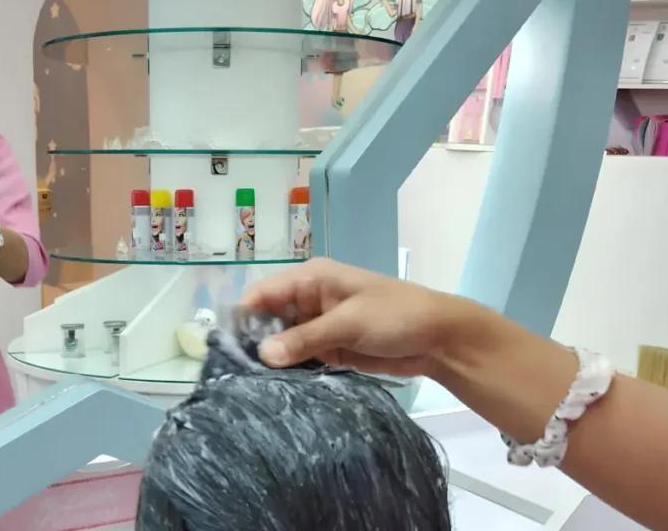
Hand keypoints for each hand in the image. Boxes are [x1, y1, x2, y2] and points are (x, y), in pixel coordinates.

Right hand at [240, 257, 477, 376]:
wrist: (440, 338)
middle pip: (267, 319)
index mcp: (311, 279)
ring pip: (281, 341)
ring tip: (250, 385)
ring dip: (271, 359)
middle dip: (253, 342)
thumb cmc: (395, 316)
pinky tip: (275, 388)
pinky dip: (289, 370)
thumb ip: (305, 338)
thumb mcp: (348, 323)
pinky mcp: (329, 349)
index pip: (263, 293)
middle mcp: (308, 300)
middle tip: (236, 373)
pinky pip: (300, 358)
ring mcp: (318, 326)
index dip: (243, 316)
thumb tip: (262, 354)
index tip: (228, 347)